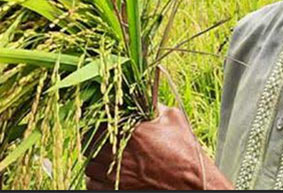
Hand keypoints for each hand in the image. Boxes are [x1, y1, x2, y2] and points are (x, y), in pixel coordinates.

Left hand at [85, 105, 232, 189]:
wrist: (193, 184)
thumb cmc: (185, 153)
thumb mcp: (174, 119)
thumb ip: (155, 106)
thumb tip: (145, 98)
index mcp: (131, 131)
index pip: (100, 119)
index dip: (99, 119)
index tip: (103, 119)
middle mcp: (119, 152)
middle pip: (91, 142)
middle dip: (96, 139)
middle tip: (104, 138)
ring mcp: (116, 174)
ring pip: (89, 165)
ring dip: (94, 159)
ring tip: (105, 157)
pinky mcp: (117, 190)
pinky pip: (92, 184)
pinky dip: (95, 179)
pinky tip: (106, 174)